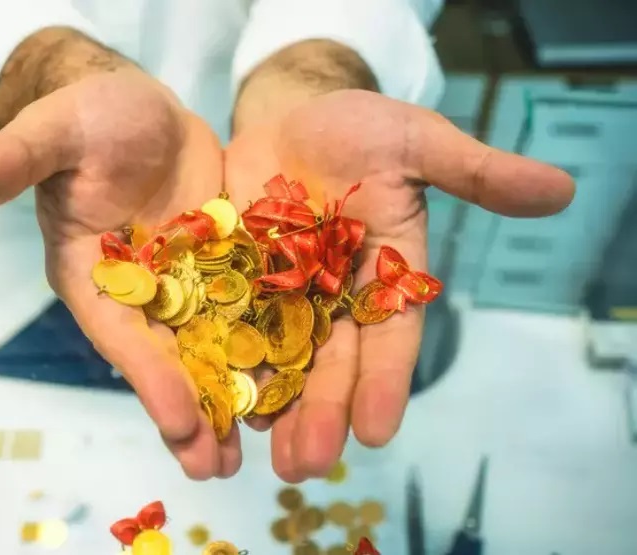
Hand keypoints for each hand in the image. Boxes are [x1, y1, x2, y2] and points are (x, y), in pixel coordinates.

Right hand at [0, 69, 238, 478]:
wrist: (138, 108)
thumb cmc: (88, 117)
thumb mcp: (55, 132)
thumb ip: (15, 159)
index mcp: (90, 272)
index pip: (119, 332)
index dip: (148, 375)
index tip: (182, 419)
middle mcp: (136, 289)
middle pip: (165, 357)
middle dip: (190, 411)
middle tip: (217, 469)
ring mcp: (181, 281)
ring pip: (207, 345)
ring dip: (229, 394)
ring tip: (256, 447)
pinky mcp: (220, 264)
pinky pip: (243, 309)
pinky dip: (262, 345)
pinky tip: (293, 382)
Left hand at [225, 87, 574, 481]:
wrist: (292, 116)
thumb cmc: (360, 128)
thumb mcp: (416, 143)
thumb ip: (474, 171)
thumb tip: (560, 188)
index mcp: (385, 273)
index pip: (391, 336)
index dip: (385, 382)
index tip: (377, 431)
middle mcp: (336, 295)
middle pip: (331, 361)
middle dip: (321, 412)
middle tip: (308, 465)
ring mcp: (284, 291)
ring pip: (281, 357)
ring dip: (273, 406)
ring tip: (263, 454)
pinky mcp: (237, 279)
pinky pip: (230, 324)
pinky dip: (226, 359)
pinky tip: (218, 399)